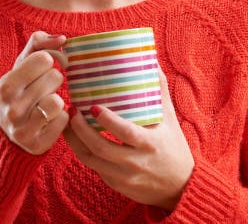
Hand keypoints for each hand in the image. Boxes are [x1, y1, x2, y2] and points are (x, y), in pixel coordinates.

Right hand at [0, 31, 68, 154]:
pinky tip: (49, 120)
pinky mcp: (38, 145)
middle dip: (53, 81)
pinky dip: (61, 118)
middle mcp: (11, 108)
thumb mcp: (20, 66)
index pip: (44, 58)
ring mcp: (23, 129)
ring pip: (58, 102)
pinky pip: (64, 121)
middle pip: (55, 77)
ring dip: (58, 101)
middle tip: (43, 89)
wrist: (6, 133)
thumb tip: (61, 38)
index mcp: (6, 85)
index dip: (47, 62)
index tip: (40, 70)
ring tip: (46, 104)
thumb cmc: (19, 91)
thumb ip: (38, 44)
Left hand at [63, 67, 194, 209]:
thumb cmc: (174, 147)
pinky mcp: (115, 184)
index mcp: (150, 144)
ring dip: (75, 141)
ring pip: (90, 160)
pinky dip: (82, 152)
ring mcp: (123, 176)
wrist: (179, 186)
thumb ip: (159, 91)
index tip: (93, 106)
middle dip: (81, 130)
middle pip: (100, 147)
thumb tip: (150, 61)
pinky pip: (93, 168)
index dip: (107, 121)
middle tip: (72, 111)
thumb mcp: (170, 119)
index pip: (126, 133)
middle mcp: (135, 162)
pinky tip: (76, 139)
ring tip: (68, 123)